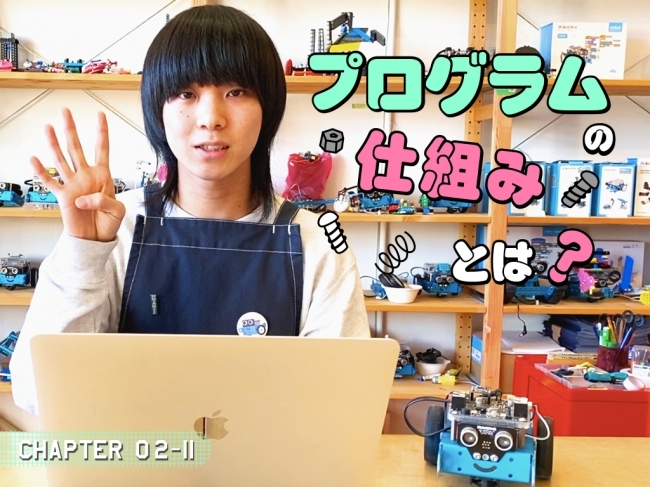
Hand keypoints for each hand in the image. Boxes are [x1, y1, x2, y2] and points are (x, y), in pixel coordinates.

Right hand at [30, 108, 125, 241]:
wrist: (96, 238)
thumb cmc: (108, 222)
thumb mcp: (117, 211)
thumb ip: (104, 201)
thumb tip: (83, 198)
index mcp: (103, 176)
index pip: (102, 149)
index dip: (101, 132)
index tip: (100, 115)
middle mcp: (86, 176)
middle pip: (77, 148)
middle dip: (71, 129)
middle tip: (65, 112)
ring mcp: (73, 185)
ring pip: (61, 159)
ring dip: (54, 144)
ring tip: (48, 127)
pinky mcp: (63, 197)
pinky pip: (50, 182)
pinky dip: (41, 172)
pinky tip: (34, 159)